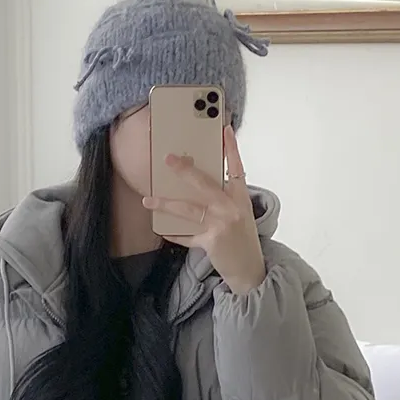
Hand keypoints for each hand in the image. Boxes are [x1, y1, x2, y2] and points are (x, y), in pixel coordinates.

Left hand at [142, 126, 265, 294]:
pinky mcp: (212, 242)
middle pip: (205, 184)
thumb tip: (195, 185)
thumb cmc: (242, 240)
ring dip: (166, 204)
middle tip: (168, 159)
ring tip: (149, 200)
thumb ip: (223, 199)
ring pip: (189, 209)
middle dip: (185, 170)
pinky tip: (162, 229)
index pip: (237, 168)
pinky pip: (187, 235)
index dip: (231, 149)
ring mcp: (222, 225)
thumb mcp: (239, 215)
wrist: (250, 270)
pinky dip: (174, 233)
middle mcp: (233, 209)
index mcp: (241, 198)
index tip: (225, 129)